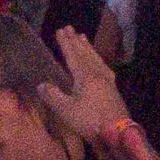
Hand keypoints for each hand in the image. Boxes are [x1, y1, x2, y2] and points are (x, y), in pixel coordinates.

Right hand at [45, 26, 133, 143]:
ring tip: (83, 37)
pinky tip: (98, 62)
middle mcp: (97, 74)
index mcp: (85, 76)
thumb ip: (53, 96)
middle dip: (76, 41)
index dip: (66, 43)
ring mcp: (107, 80)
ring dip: (88, 48)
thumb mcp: (66, 110)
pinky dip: (97, 59)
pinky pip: (103, 66)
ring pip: (95, 58)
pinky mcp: (113, 88)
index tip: (60, 30)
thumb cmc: (90, 120)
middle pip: (85, 54)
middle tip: (70, 28)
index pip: (73, 56)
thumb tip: (41, 84)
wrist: (118, 132)